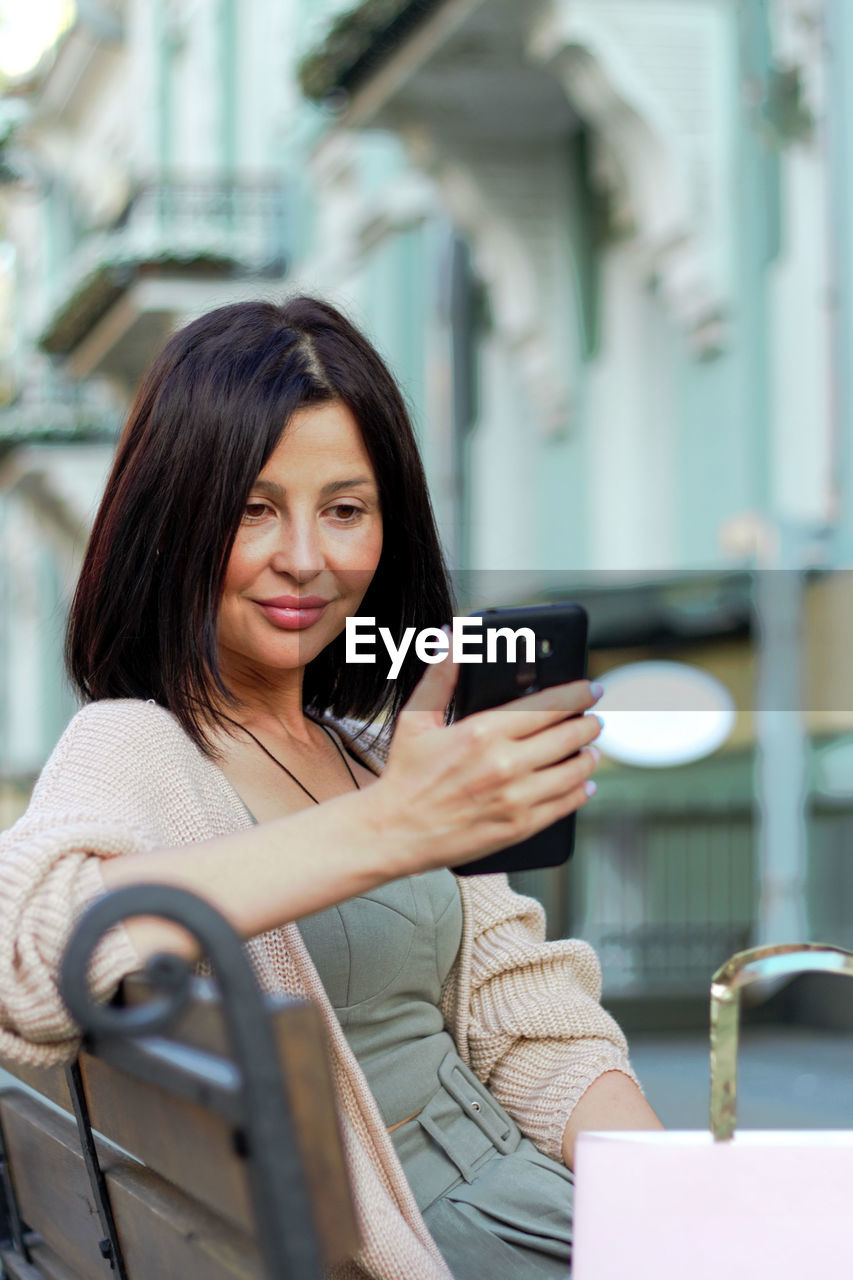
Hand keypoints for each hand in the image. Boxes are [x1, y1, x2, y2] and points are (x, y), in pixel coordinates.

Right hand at [372, 651, 602, 873]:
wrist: (395, 832)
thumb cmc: (405, 774)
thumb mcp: (416, 718)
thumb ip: (440, 675)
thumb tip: (450, 637)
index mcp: (483, 731)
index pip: (547, 705)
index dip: (576, 694)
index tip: (591, 689)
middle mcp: (505, 763)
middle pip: (568, 737)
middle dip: (588, 725)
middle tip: (595, 720)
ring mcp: (515, 798)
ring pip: (573, 772)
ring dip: (589, 757)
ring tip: (592, 750)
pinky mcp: (519, 826)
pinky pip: (565, 805)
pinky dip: (581, 792)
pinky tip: (585, 784)